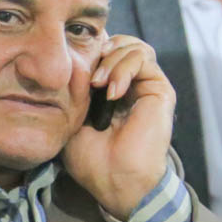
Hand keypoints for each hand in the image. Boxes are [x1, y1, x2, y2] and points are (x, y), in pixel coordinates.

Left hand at [63, 36, 176, 220]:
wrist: (114, 179)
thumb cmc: (91, 158)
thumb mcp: (70, 117)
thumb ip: (71, 90)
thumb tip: (62, 63)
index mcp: (111, 90)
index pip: (103, 52)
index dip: (89, 50)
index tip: (71, 62)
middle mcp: (131, 85)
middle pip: (120, 43)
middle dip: (100, 50)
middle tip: (88, 74)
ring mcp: (146, 86)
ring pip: (133, 47)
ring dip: (111, 59)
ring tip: (98, 83)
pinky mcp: (160, 90)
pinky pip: (143, 58)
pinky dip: (124, 68)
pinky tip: (112, 92)